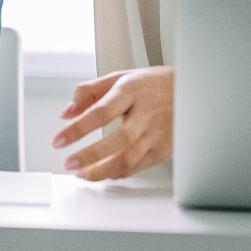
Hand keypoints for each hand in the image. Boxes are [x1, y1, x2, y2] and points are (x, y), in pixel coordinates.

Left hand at [51, 67, 172, 180]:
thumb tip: (67, 113)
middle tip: (68, 164)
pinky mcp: (164, 149)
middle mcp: (145, 113)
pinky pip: (138, 167)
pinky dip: (118, 173)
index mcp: (131, 91)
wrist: (192, 90)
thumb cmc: (153, 84)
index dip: (77, 129)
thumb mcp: (119, 77)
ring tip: (81, 173)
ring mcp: (157, 133)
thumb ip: (89, 92)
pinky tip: (103, 173)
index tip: (58, 141)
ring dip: (101, 171)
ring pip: (128, 159)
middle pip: (116, 140)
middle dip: (89, 156)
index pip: (100, 112)